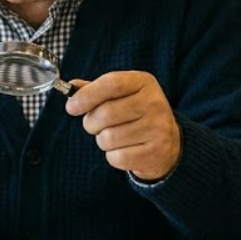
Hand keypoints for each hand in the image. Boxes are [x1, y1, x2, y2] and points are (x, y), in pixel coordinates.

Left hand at [65, 71, 179, 181]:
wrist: (169, 142)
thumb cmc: (137, 114)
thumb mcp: (122, 94)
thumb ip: (96, 89)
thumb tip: (71, 87)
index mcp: (143, 82)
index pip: (111, 83)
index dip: (87, 95)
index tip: (71, 107)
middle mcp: (154, 103)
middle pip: (105, 113)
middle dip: (91, 123)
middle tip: (97, 125)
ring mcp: (158, 128)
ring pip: (108, 138)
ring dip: (103, 141)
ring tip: (116, 137)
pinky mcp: (156, 153)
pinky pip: (116, 157)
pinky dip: (114, 156)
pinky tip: (126, 150)